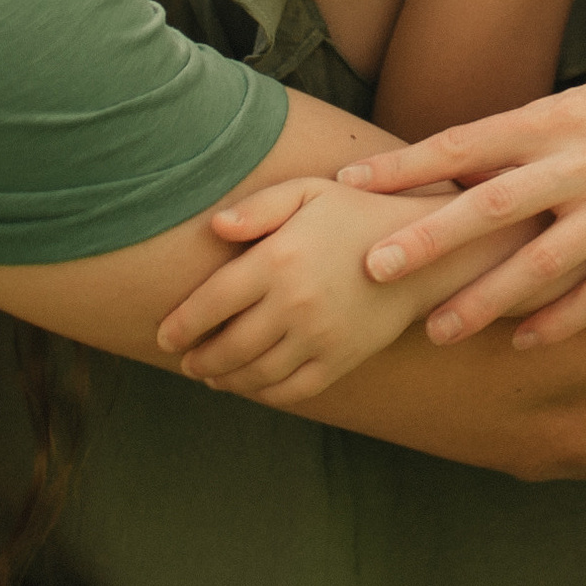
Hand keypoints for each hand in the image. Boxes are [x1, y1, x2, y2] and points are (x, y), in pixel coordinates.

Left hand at [155, 178, 443, 405]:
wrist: (422, 251)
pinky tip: (251, 385)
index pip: (212, 303)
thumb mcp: (307, 192)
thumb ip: (258, 208)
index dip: (181, 325)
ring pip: (257, 373)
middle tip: (185, 361)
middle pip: (229, 346)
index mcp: (277, 260)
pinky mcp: (341, 360)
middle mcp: (294, 303)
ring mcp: (319, 337)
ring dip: (226, 380)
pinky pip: (293, 388)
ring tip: (210, 376)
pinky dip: (265, 393)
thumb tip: (214, 227)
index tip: (163, 337)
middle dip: (199, 359)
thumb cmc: (354, 213)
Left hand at [334, 37, 585, 345]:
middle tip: (370, 268)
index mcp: (557, 116)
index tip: (348, 184)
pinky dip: (564, 319)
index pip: (463, 142)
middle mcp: (585, 159)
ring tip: (436, 330)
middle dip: (427, 241)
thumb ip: (532, 131)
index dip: (404, 165)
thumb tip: (463, 159)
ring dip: (485, 300)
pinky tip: (525, 341)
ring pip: (543, 261)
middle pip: (490, 205)